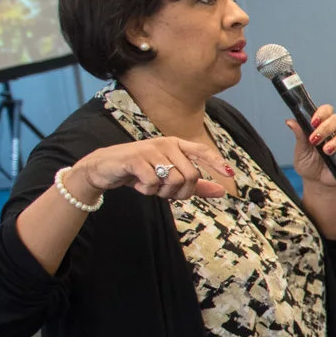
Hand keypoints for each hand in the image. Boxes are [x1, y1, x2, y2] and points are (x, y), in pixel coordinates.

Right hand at [78, 136, 237, 200]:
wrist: (105, 168)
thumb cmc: (140, 172)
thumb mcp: (169, 178)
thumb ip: (195, 185)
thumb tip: (222, 192)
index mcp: (176, 145)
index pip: (202, 151)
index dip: (217, 162)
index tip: (230, 174)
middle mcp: (166, 144)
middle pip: (191, 175)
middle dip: (181, 192)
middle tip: (165, 192)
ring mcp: (151, 149)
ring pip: (174, 180)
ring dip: (163, 192)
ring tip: (150, 187)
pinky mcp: (135, 159)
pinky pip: (153, 183)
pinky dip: (147, 190)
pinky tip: (138, 184)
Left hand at [286, 104, 335, 190]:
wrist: (315, 181)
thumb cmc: (308, 163)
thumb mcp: (300, 150)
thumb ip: (299, 135)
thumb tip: (290, 121)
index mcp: (320, 127)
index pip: (326, 111)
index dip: (321, 113)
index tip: (313, 122)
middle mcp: (333, 132)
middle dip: (326, 128)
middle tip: (315, 140)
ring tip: (326, 152)